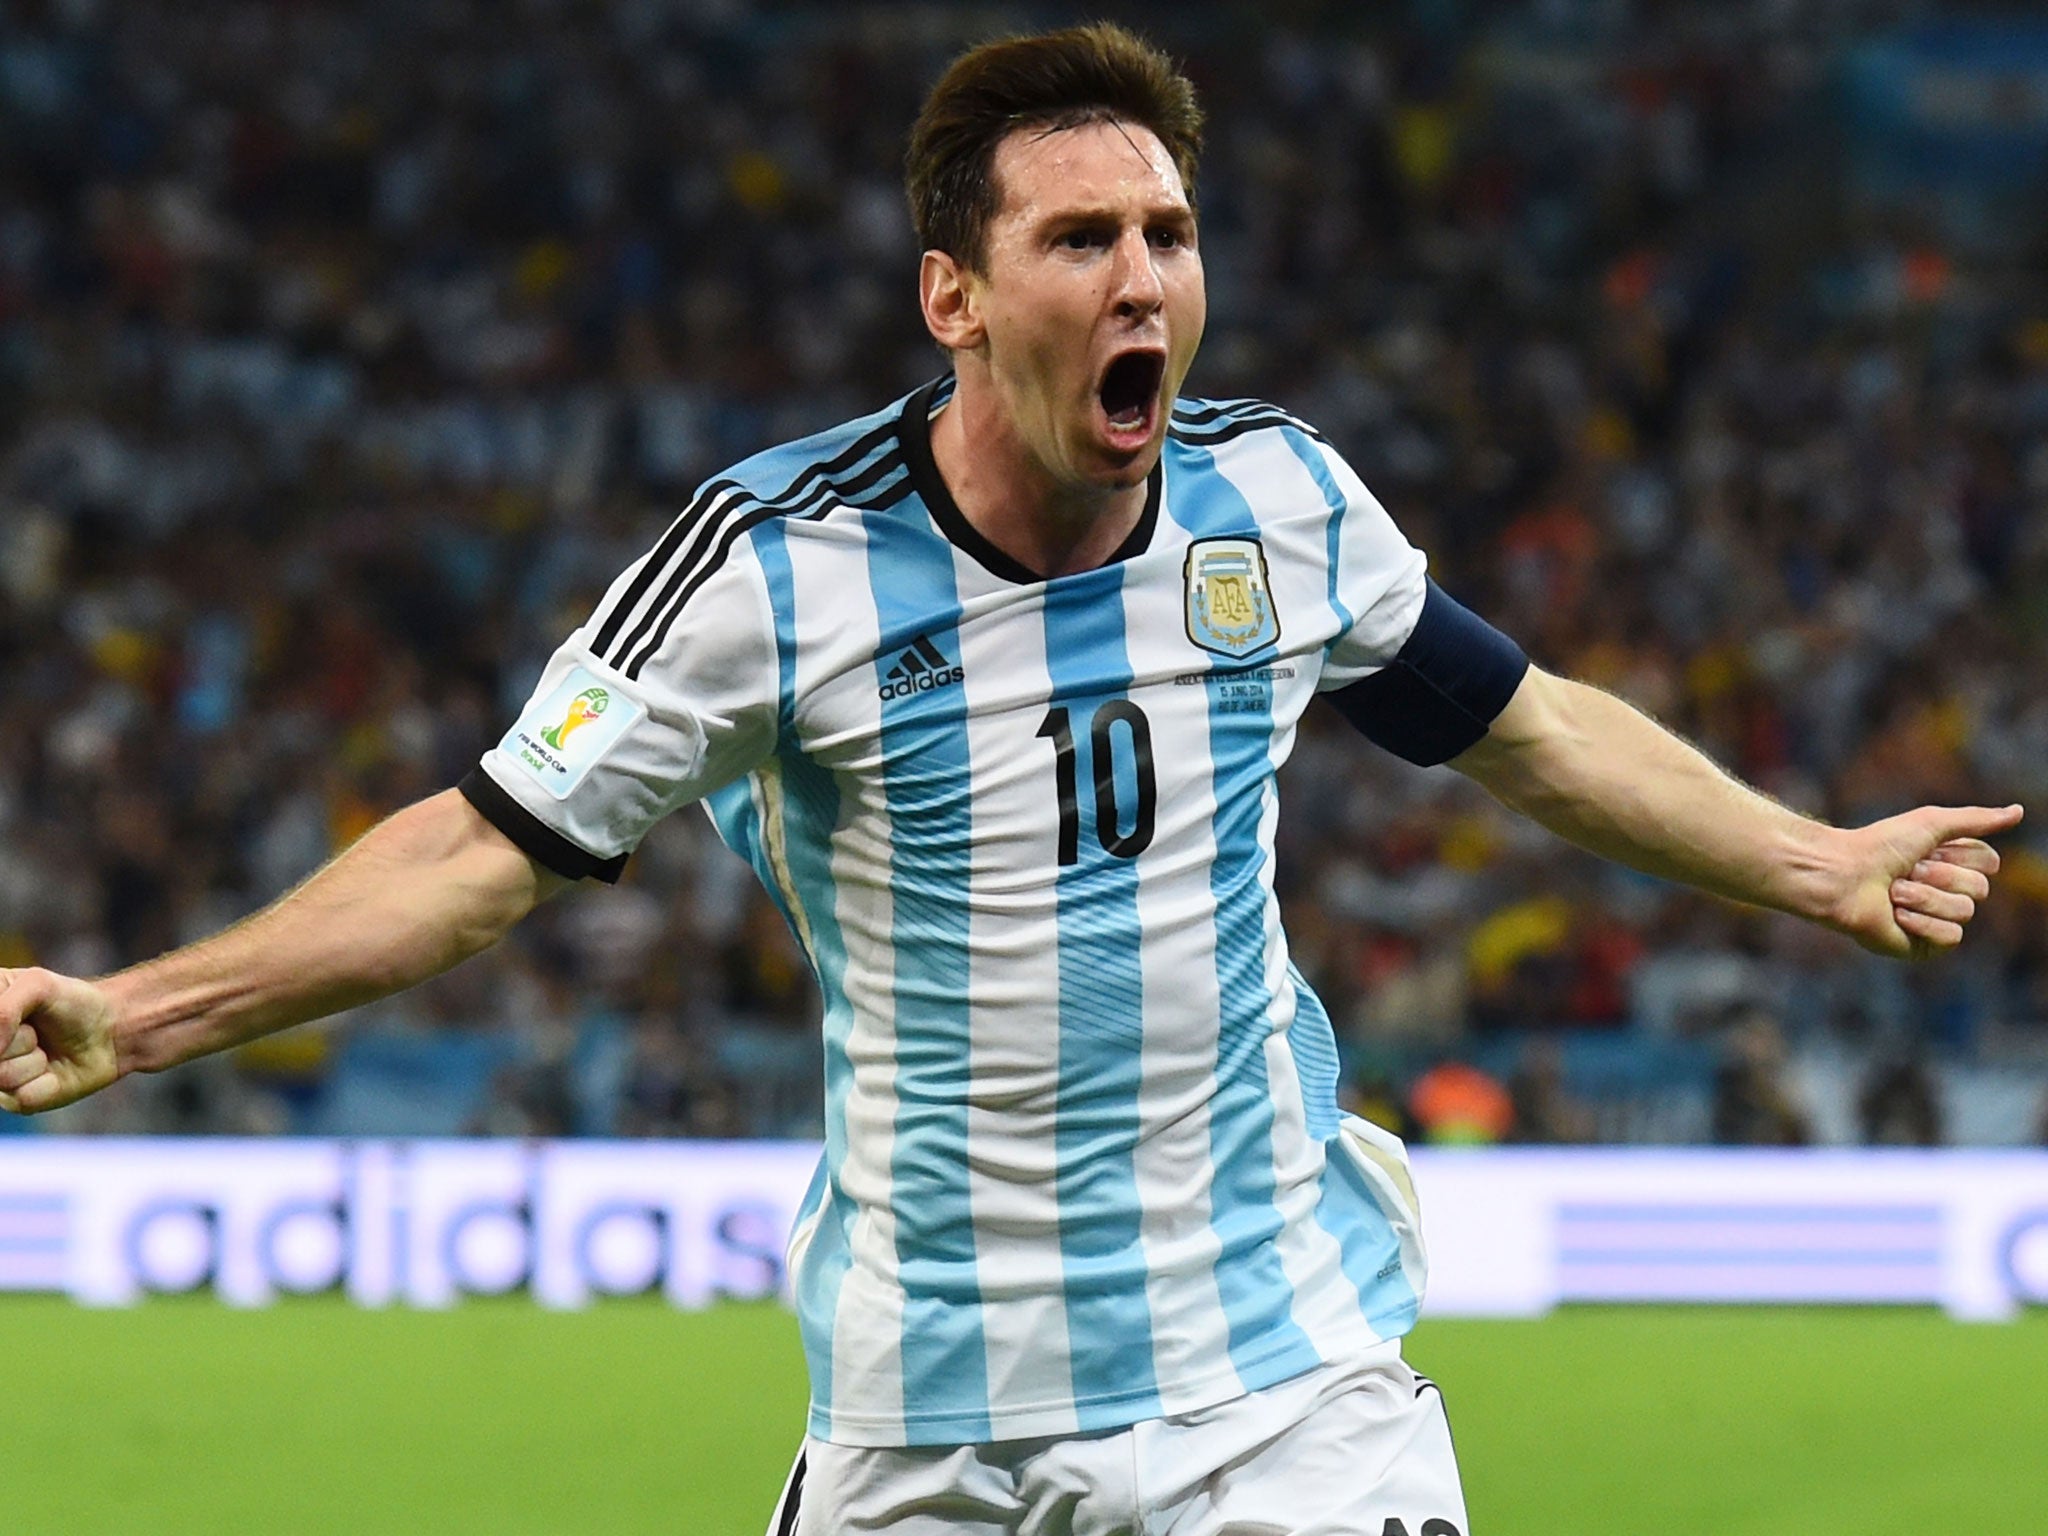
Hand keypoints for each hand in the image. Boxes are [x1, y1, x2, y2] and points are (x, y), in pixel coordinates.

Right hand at [0, 968, 121, 1114]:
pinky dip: (43, 1082)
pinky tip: (50, 1070)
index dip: (2, 1026)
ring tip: (43, 1047)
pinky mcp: (15, 1101)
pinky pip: (20, 1097)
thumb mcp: (37, 985)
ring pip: (1, 1076)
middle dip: (17, 1039)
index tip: (25, 1020)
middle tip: (35, 1031)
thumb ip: (2, 1010)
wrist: (110, 1030)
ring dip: (32, 1058)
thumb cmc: (72, 1002)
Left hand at [1829, 804, 2023, 958]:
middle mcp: (1946, 891)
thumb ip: (1976, 820)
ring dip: (1925, 897)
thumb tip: (2020, 811)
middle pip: (1980, 888)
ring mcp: (1935, 919)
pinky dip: (1922, 922)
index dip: (1960, 855)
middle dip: (1940, 876)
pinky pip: (1950, 937)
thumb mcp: (1931, 823)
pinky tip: (1895, 916)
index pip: (1989, 863)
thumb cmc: (1880, 846)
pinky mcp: (1922, 945)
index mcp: (1951, 863)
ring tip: (1893, 893)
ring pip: (1964, 912)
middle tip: (1906, 871)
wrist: (1842, 876)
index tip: (1926, 849)